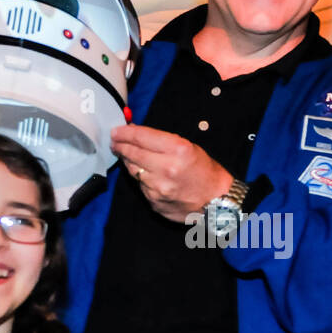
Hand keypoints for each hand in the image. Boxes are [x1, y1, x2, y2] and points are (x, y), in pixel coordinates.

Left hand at [110, 125, 233, 222]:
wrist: (216, 201)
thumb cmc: (205, 172)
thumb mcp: (189, 147)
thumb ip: (161, 141)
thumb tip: (135, 133)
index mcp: (178, 150)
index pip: (142, 137)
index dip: (125, 133)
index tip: (116, 131)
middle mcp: (167, 168)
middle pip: (132, 153)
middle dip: (121, 145)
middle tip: (115, 141)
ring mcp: (159, 187)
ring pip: (132, 170)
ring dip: (128, 161)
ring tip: (127, 155)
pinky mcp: (154, 201)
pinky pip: (140, 186)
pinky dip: (139, 178)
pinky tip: (144, 173)